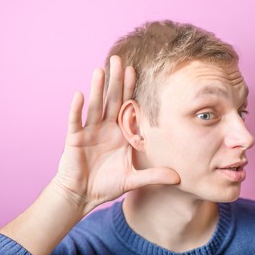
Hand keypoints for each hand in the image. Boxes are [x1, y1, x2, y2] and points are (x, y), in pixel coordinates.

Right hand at [53, 56, 179, 211]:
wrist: (82, 195)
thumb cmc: (106, 185)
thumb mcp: (133, 179)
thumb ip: (154, 175)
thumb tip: (180, 178)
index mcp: (120, 133)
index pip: (126, 106)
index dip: (130, 89)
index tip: (136, 71)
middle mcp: (105, 128)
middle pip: (111, 100)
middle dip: (115, 80)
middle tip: (118, 59)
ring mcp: (89, 131)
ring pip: (94, 106)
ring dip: (97, 89)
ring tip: (101, 70)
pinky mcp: (74, 139)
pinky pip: (75, 121)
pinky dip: (77, 109)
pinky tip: (80, 94)